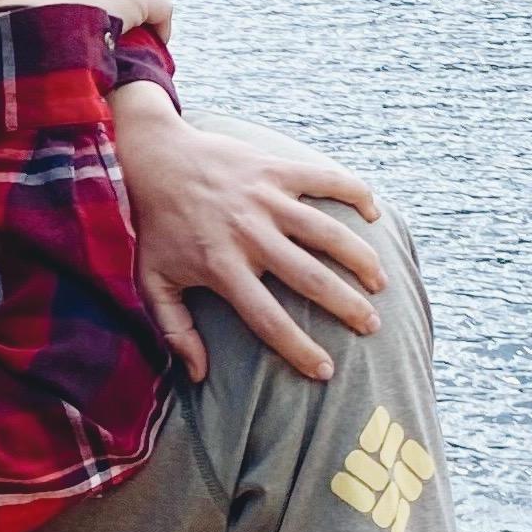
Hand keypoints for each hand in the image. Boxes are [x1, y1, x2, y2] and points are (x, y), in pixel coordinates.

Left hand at [109, 96, 389, 384]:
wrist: (153, 156)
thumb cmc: (154, 226)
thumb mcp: (151, 282)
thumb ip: (174, 330)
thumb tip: (197, 376)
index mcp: (221, 267)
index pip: (268, 319)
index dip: (299, 349)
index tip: (325, 371)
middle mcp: (249, 234)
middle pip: (311, 278)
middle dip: (348, 307)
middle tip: (372, 325)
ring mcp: (265, 199)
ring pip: (328, 232)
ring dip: (361, 258)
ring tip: (380, 282)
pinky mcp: (275, 168)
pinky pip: (326, 180)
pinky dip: (355, 193)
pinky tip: (375, 214)